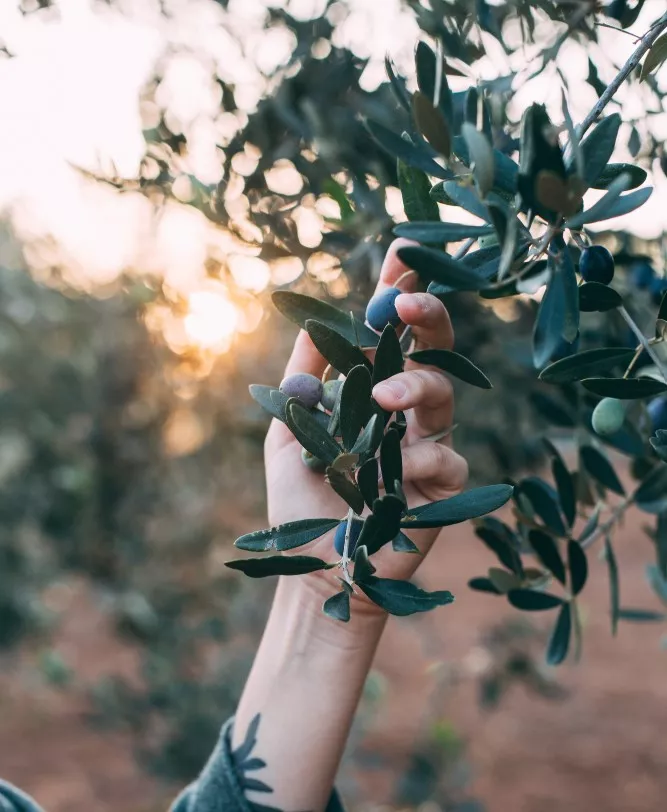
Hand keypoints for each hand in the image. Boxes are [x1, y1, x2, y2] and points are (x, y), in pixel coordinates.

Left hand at [264, 239, 467, 599]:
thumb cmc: (299, 503)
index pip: (389, 338)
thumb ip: (301, 382)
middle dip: (426, 319)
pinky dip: (420, 458)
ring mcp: (426, 447)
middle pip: (431, 352)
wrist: (315, 569)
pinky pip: (447, 456)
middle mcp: (404, 414)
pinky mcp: (444, 487)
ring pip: (443, 395)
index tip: (402, 253)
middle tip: (405, 302)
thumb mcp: (287, 432)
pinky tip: (395, 475)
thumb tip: (308, 322)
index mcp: (369, 395)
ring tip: (383, 398)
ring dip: (416, 385)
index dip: (397, 296)